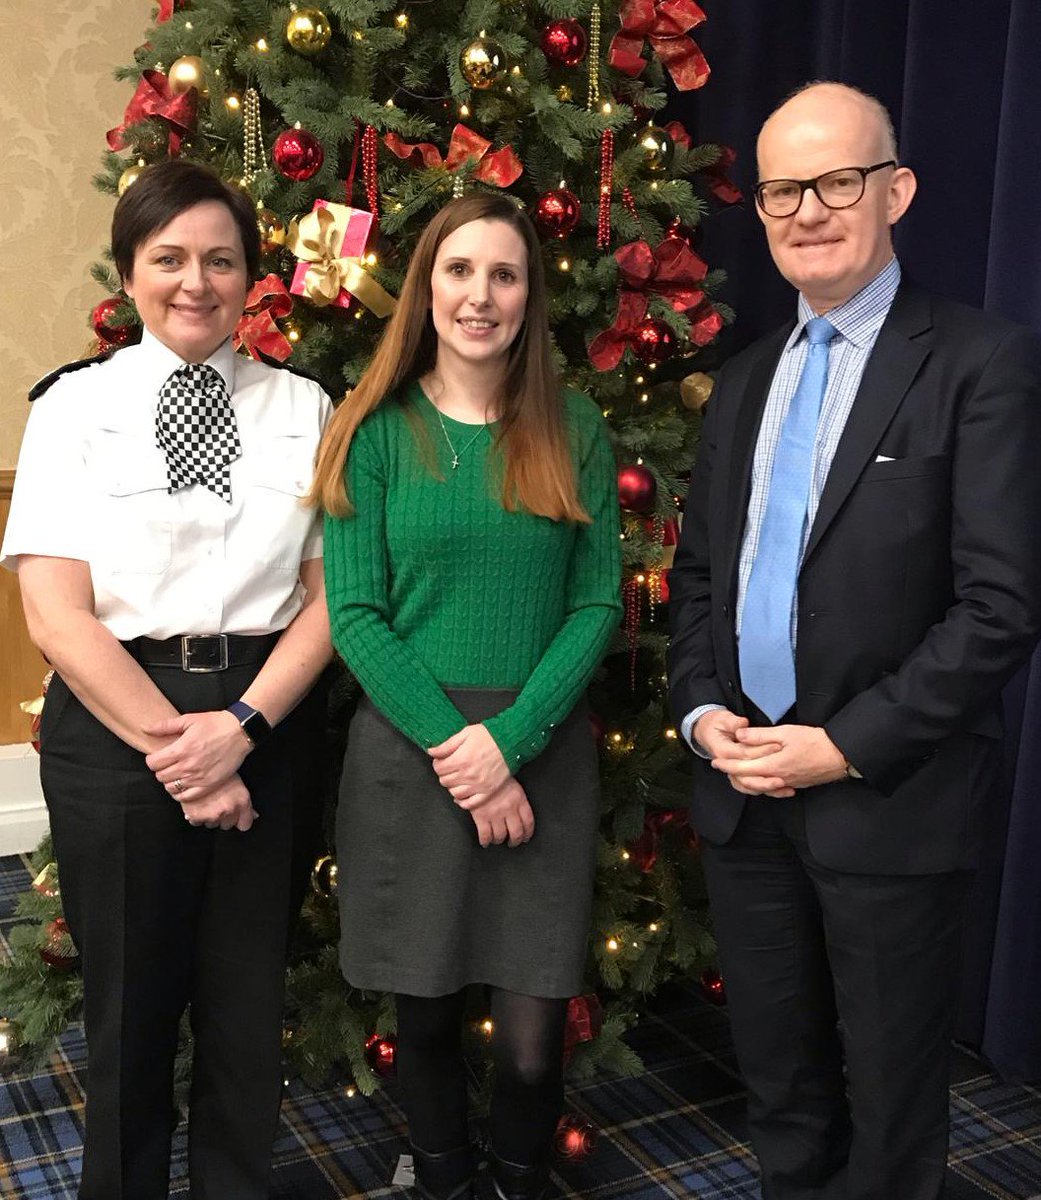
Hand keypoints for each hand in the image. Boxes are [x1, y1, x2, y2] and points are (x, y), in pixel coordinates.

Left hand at [144, 710, 250, 799]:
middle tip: (168, 764)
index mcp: (181, 749)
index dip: (152, 759)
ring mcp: (199, 777)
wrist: (240, 732)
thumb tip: (145, 728)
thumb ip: (164, 726)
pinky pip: (187, 797)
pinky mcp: (209, 785)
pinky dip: (180, 794)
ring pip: (171, 788)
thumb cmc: (215, 723)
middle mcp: (188, 766)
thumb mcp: (189, 720)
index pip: (153, 763)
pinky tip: (183, 785)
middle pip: (160, 776)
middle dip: (161, 770)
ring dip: (170, 781)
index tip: (158, 756)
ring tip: (176, 774)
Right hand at [179, 772, 257, 831]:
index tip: (235, 817)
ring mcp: (213, 814)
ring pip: (212, 824)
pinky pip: (196, 823)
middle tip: (217, 804)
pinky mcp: (197, 816)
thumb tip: (254, 815)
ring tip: (206, 802)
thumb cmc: (216, 768)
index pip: (245, 825)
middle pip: (227, 825)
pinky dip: (195, 816)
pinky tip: (196, 804)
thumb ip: (245, 802)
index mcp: (242, 801)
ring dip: (209, 817)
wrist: (193, 765)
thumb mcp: (236, 781)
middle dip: (222, 818)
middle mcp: (229, 809)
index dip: (239, 821)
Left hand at [428, 724, 509, 798]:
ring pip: (455, 793)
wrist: (510, 742)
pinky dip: (463, 801)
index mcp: (461, 759)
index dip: (438, 764)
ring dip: (453, 787)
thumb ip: (447, 745)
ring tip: (457, 779)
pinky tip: (463, 794)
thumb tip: (431, 751)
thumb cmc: (489, 735)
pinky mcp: (488, 791)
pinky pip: (470, 803)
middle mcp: (468, 775)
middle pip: (445, 781)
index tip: (442, 761)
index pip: (438, 769)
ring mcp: (478, 785)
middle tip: (450, 768)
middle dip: (445, 774)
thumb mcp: (465, 733)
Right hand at [459, 778, 534, 846]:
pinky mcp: (481, 816)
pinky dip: (485, 841)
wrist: (479, 770)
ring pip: (500, 836)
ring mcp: (495, 814)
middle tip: (513, 842)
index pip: (528, 822)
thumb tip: (519, 812)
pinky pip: (485, 834)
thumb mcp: (512, 784)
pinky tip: (485, 842)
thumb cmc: (495, 775)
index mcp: (519, 800)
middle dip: (515, 841)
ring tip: (498, 840)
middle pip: (516, 833)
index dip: (528, 833)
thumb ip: (517, 799)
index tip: (526, 837)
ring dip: (499, 840)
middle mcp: (509, 809)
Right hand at [694, 710, 791, 797]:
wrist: (707, 732)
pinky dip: (767, 791)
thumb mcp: (723, 719)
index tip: (778, 746)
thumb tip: (742, 723)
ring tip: (785, 785)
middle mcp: (727, 766)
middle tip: (785, 770)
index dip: (762, 750)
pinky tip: (783, 790)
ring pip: (751, 786)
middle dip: (767, 774)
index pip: (745, 753)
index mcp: (723, 751)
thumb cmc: (716, 724)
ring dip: (768, 787)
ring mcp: (734, 773)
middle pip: (748, 775)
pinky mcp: (740, 777)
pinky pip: (753, 788)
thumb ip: (733, 722)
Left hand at [713, 723, 847, 793]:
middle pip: (748, 781)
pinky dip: (763, 785)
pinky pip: (774, 789)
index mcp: (772, 766)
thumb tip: (739, 735)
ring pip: (760, 787)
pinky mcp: (796, 784)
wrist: (840, 756)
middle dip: (733, 774)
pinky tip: (762, 779)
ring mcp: (787, 783)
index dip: (727, 765)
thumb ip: (760, 736)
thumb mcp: (785, 733)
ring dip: (747, 779)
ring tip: (738, 771)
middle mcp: (777, 779)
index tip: (715, 761)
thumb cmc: (814, 741)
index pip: (742, 768)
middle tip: (722, 767)